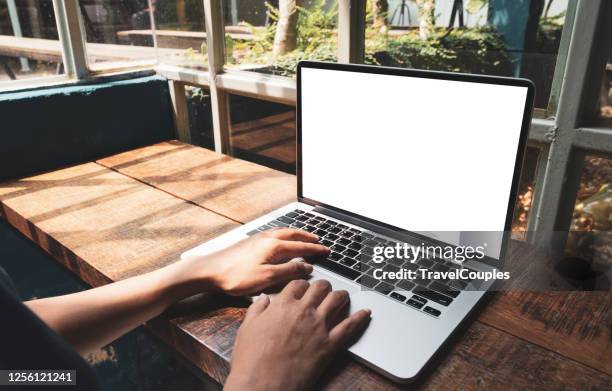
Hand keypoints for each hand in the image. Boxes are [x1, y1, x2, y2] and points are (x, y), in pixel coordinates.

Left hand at [182, 228, 328, 295]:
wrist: (209, 270)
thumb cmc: (235, 276)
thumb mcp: (266, 278)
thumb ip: (289, 272)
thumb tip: (307, 267)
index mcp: (274, 246)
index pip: (301, 247)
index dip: (315, 250)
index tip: (326, 251)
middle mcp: (267, 238)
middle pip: (293, 235)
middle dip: (308, 238)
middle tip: (319, 240)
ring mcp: (258, 238)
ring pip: (283, 232)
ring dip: (296, 235)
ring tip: (303, 238)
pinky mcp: (250, 242)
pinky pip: (273, 234)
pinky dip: (284, 235)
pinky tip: (281, 241)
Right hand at [224, 280, 371, 390]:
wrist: (262, 385)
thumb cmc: (251, 361)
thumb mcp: (246, 329)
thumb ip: (257, 310)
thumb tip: (263, 300)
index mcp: (282, 305)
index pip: (298, 284)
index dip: (302, 285)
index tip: (304, 289)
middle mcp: (303, 311)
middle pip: (320, 288)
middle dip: (323, 287)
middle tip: (325, 290)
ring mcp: (318, 327)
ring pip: (337, 300)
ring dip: (341, 296)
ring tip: (343, 296)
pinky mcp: (330, 345)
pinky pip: (350, 327)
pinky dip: (360, 318)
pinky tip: (366, 313)